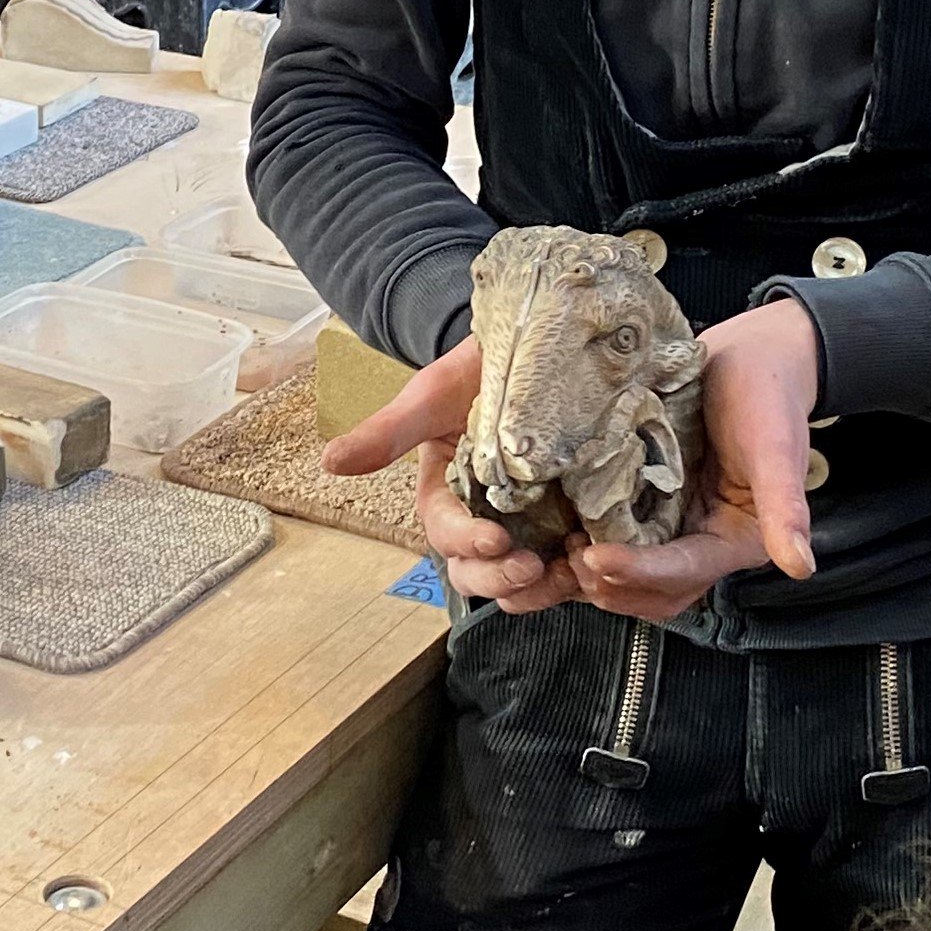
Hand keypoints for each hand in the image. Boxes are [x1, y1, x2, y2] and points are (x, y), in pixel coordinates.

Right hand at [321, 336, 581, 615]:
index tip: (495, 538)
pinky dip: (583, 571)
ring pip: (524, 580)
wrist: (538, 342)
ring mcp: (532, 524)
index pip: (447, 534)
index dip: (467, 543)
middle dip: (501, 578)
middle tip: (534, 568)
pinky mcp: (575, 521)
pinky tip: (601, 556)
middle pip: (480, 572)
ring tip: (574, 570)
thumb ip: (387, 432)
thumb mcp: (432, 395)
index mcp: (448, 496)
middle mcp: (486, 518)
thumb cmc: (478, 367)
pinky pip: (573, 564)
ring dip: (543, 588)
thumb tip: (329, 463)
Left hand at [570, 297, 821, 622]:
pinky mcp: (644, 505)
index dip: (641, 571)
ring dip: (593, 575)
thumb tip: (800, 565)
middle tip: (570, 560)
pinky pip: (613, 538)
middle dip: (611, 585)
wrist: (750, 355)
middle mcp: (701, 542)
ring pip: (628, 575)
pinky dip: (585, 544)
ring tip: (558, 551)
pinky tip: (556, 528)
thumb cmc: (768, 394)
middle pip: (654, 591)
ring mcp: (670, 525)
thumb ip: (787, 506)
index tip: (598, 558)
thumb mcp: (777, 445)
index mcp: (736, 540)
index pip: (685, 571)